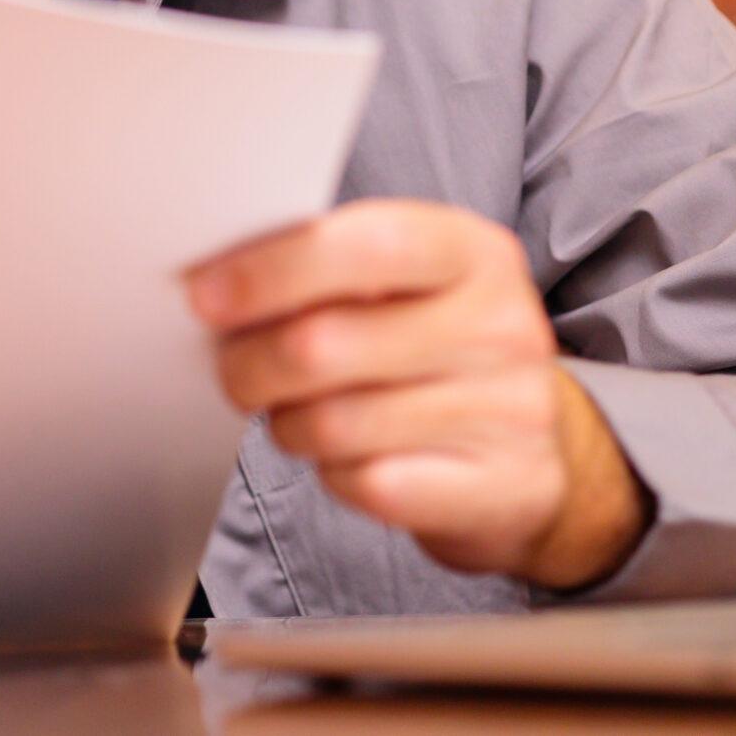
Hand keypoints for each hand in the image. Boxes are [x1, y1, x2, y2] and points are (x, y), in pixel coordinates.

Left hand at [185, 198, 646, 588]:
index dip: (272, 270)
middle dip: (250, 361)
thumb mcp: (405, 285)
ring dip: (287, 423)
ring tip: (293, 413)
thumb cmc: (435, 351)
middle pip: (326, 343)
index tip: (203, 295)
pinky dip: (333, 475)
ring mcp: (511, 412)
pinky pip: (368, 485)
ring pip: (334, 423)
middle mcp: (503, 325)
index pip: (367, 244)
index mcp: (474, 252)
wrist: (533, 456)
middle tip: (231, 369)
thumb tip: (212, 275)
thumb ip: (327, 265)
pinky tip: (345, 458)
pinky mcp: (501, 491)